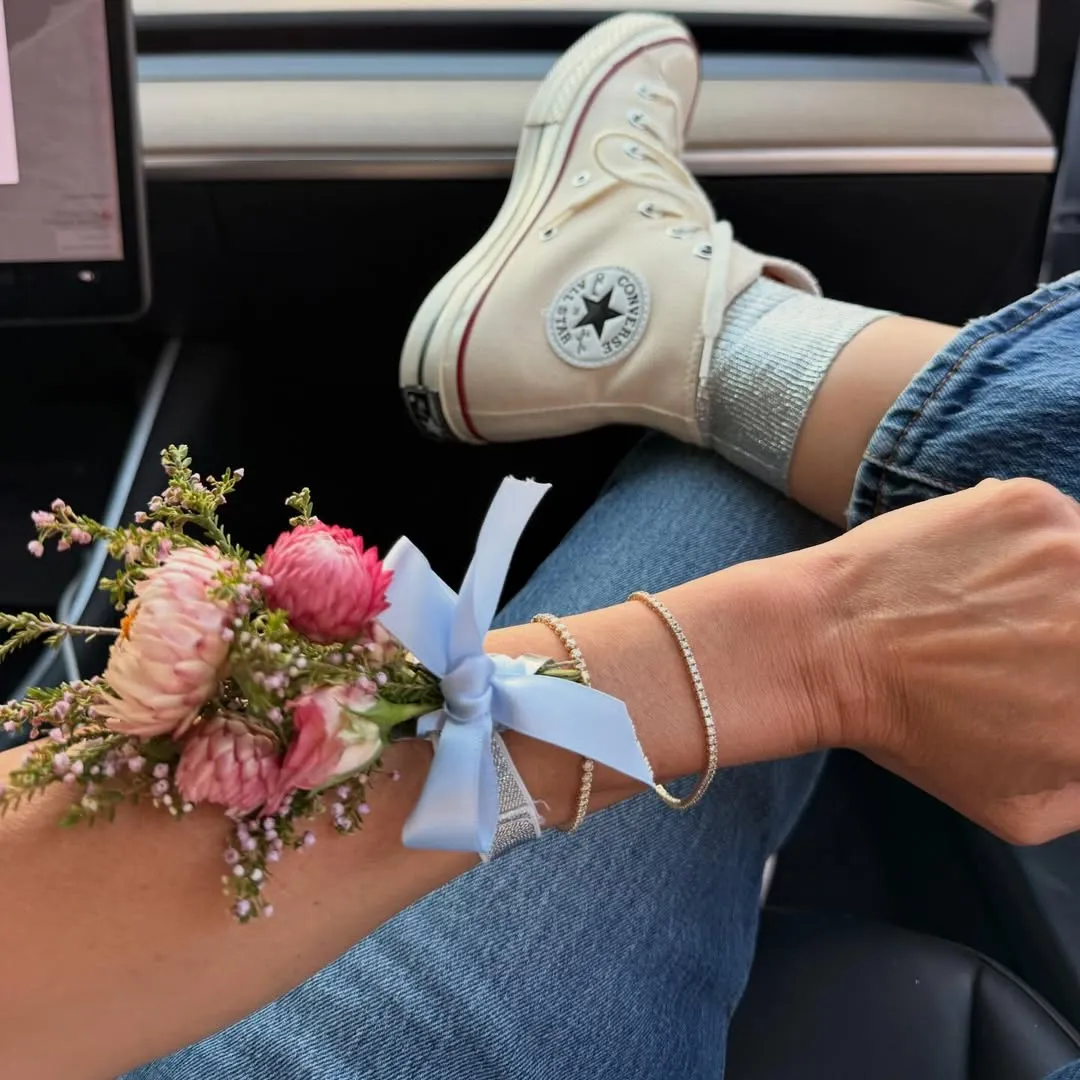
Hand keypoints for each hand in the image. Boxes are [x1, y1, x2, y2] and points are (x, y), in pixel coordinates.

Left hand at [814, 478, 1079, 844]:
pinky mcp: (1034, 504)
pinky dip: (1039, 545)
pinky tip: (982, 572)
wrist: (825, 645)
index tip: (1065, 671)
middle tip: (1039, 639)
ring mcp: (1077, 553)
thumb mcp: (1020, 807)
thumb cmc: (911, 731)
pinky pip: (1064, 521)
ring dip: (1069, 586)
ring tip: (1005, 608)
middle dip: (1074, 632)